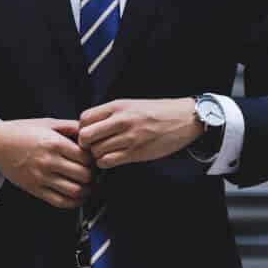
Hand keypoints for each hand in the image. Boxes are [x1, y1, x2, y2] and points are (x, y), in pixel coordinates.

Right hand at [0, 118, 94, 208]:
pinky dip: (74, 202)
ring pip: (75, 191)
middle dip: (93, 175)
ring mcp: (42, 177)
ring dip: (87, 191)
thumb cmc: (21, 131)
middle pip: (84, 175)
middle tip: (93, 173)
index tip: (93, 159)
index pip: (86, 157)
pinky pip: (60, 201)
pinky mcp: (35, 189)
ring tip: (88, 186)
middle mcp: (49, 162)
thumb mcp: (47, 123)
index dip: (94, 159)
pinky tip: (78, 197)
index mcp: (54, 143)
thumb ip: (70, 126)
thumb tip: (89, 131)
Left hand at [78, 98, 204, 168]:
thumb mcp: (131, 104)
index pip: (84, 118)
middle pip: (85, 136)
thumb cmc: (158, 112)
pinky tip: (113, 159)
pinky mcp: (136, 152)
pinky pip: (108, 162)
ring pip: (96, 151)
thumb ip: (111, 114)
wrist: (185, 118)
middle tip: (93, 146)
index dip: (82, 128)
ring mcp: (129, 137)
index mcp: (118, 106)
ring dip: (97, 155)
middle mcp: (121, 120)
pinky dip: (106, 163)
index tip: (90, 133)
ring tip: (106, 152)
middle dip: (86, 144)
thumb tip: (89, 126)